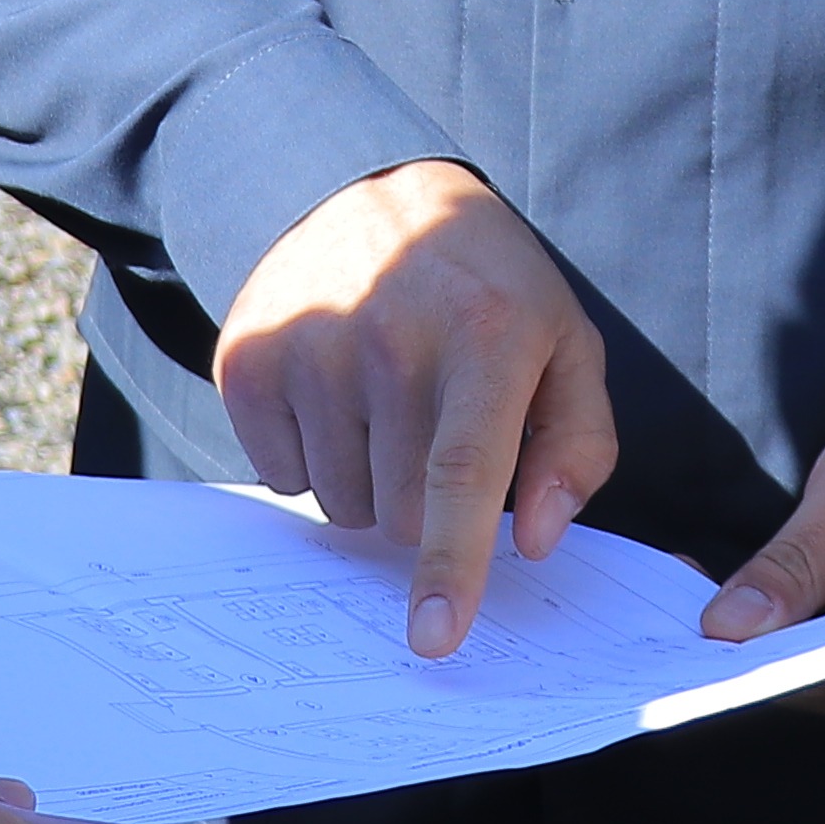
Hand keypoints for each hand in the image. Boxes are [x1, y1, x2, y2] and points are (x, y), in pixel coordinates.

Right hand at [217, 160, 615, 658]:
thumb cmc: (487, 289)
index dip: (450, 566)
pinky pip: (281, 475)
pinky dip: (312, 457)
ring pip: (340, 504)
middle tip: (432, 430)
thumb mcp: (563, 344)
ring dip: (367, 481)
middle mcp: (391, 339)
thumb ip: (576, 447)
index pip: (462, 476)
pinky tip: (334, 392)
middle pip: (398, 515)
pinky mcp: (248, 357)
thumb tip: (535, 538)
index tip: (435, 636)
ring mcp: (310, 345)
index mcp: (486, 338)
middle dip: (422, 505)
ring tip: (383, 401)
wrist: (368, 187)